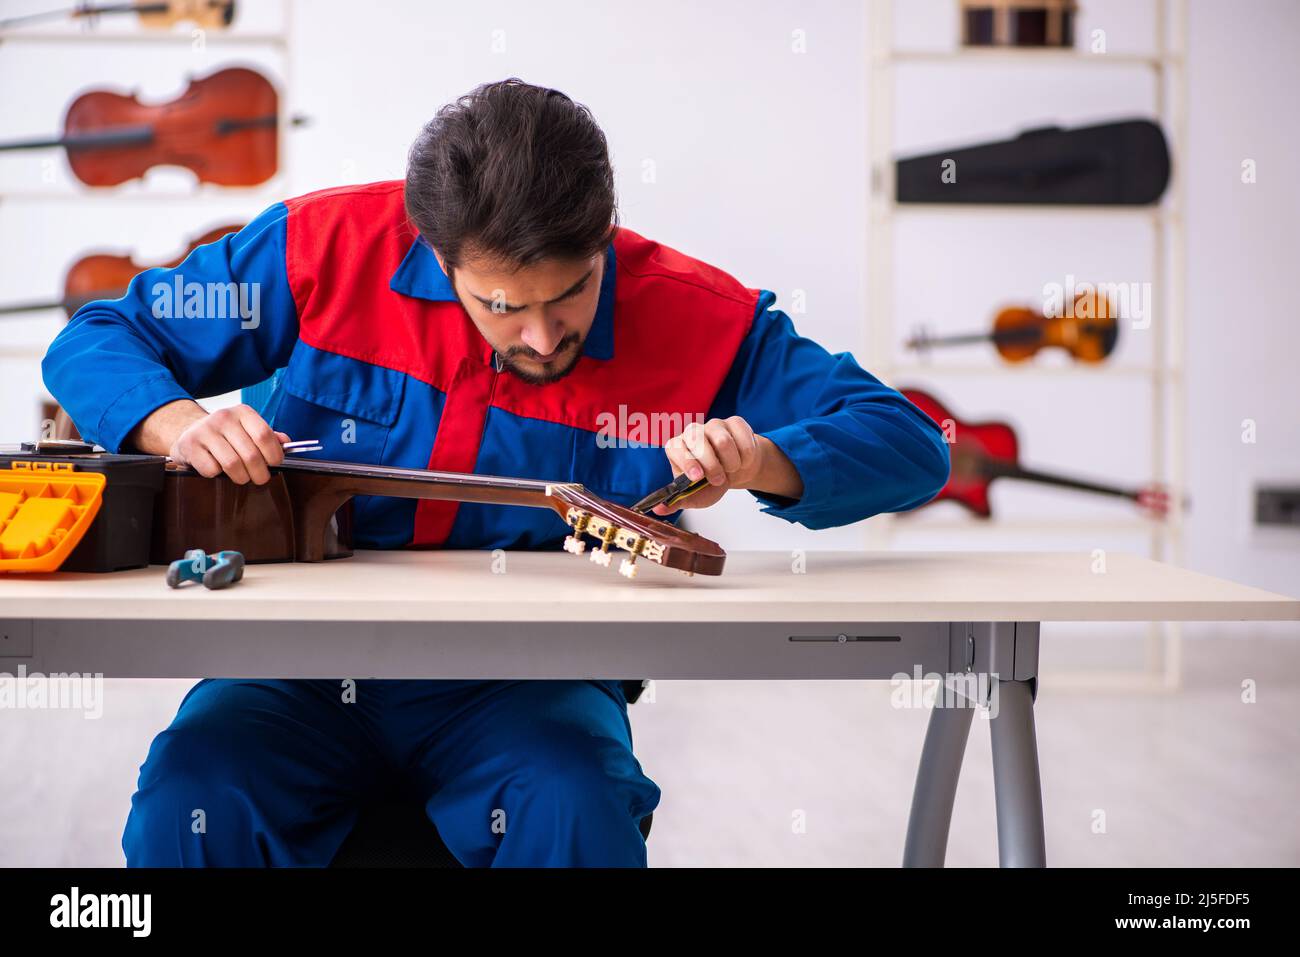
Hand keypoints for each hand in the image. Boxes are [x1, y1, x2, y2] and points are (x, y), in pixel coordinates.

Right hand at [145, 400, 289, 484]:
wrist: (189, 431)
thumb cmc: (226, 434)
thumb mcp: (248, 429)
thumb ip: (269, 436)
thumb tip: (286, 443)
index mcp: (242, 412)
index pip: (264, 435)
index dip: (274, 454)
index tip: (275, 463)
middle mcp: (223, 418)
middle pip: (251, 455)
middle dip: (260, 473)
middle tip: (260, 478)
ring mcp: (204, 431)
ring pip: (232, 465)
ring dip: (241, 477)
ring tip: (242, 477)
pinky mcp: (189, 445)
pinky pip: (212, 469)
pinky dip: (218, 475)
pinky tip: (218, 469)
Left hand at [652, 416, 764, 514]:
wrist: (734, 473)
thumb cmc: (710, 483)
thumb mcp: (693, 496)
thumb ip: (677, 502)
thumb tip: (659, 509)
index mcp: (677, 448)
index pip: (675, 448)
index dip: (686, 462)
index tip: (698, 477)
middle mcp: (692, 432)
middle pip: (699, 441)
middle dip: (712, 466)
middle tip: (718, 480)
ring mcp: (714, 425)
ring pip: (723, 441)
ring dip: (731, 463)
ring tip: (730, 470)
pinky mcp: (734, 422)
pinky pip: (742, 438)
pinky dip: (746, 456)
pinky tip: (742, 460)